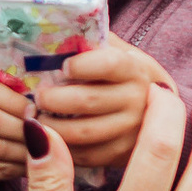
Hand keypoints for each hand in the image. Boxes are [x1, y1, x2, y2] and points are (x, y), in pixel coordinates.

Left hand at [34, 40, 178, 171]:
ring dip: (51, 126)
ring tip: (34, 116)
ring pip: (83, 132)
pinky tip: (46, 138)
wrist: (157, 108)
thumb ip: (89, 42)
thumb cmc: (123, 73)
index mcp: (134, 69)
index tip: (62, 66)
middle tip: (36, 96)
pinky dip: (60, 148)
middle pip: (88, 101)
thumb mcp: (116, 50)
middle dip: (54, 99)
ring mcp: (131, 131)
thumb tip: (50, 34)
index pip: (108, 64)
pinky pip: (84, 156)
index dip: (82, 65)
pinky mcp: (120, 155)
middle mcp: (138, 100)